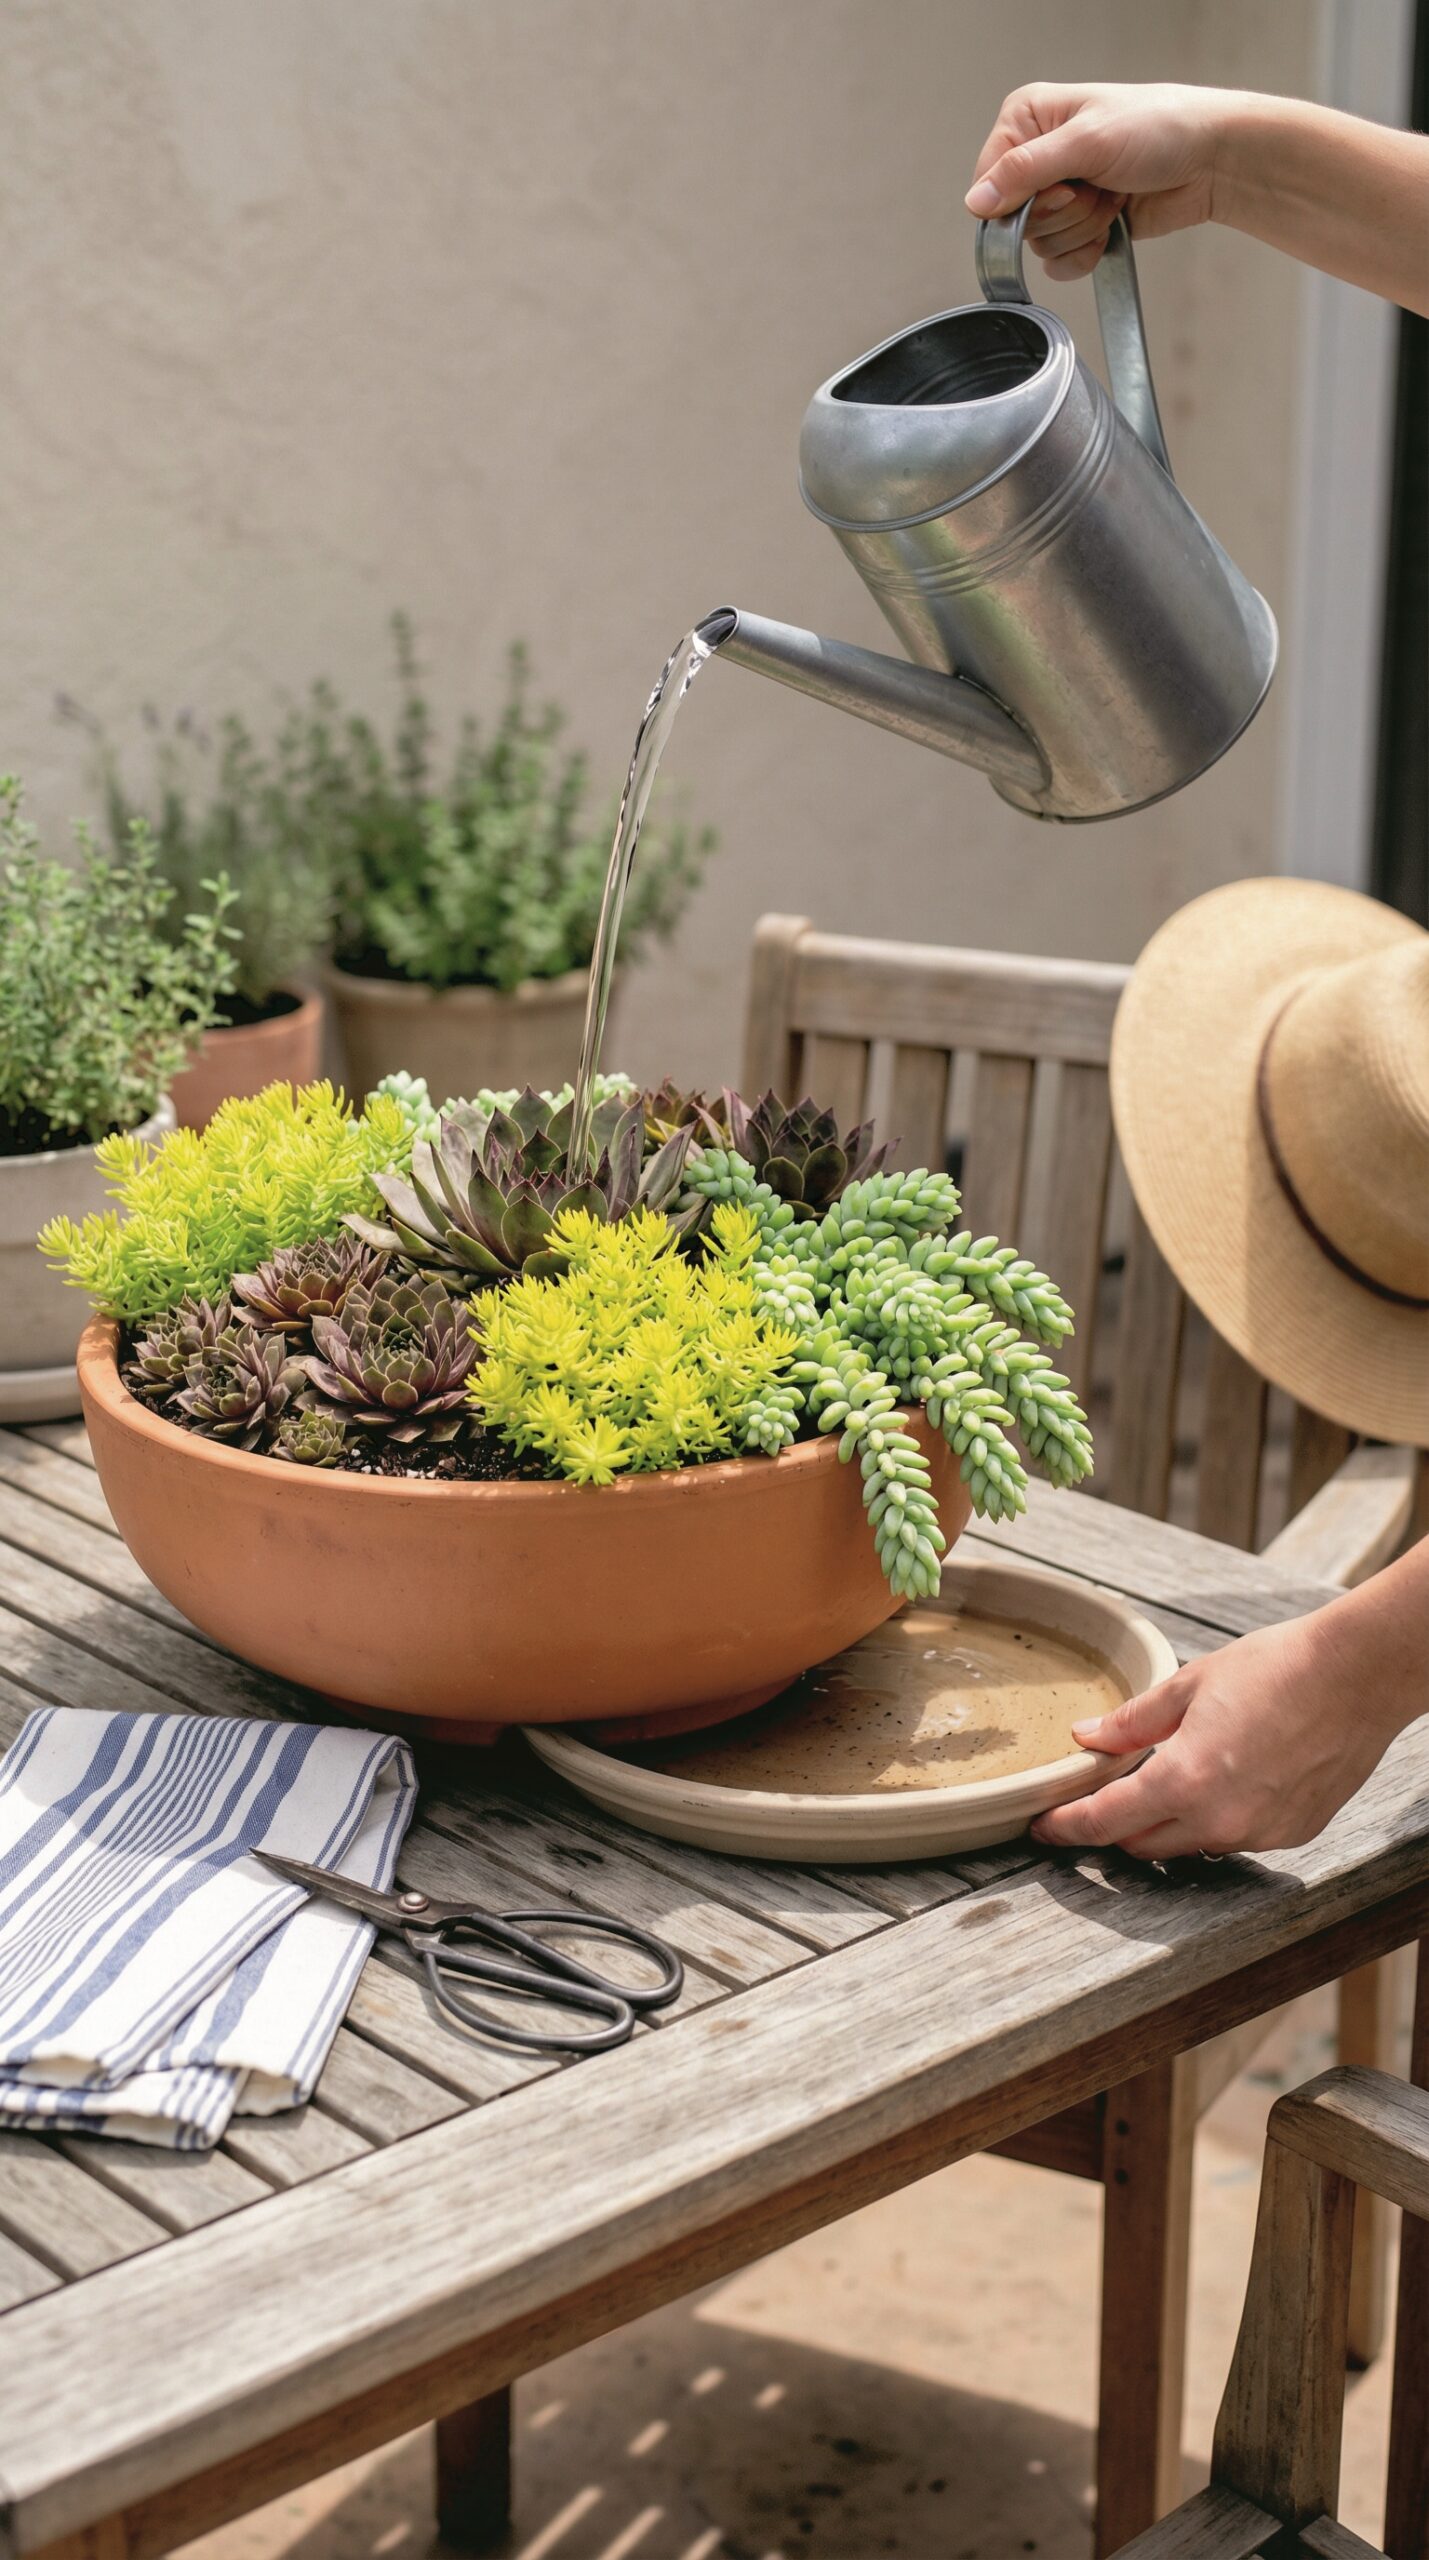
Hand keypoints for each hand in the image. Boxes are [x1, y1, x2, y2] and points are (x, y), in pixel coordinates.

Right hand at [965, 81, 1229, 279]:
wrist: (1210, 161)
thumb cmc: (1161, 128)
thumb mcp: (1087, 142)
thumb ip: (1025, 172)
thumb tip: (977, 202)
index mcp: (1029, 119)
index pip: (988, 180)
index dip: (1019, 199)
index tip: (1062, 186)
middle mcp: (1039, 156)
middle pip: (1015, 218)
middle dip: (1062, 212)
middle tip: (1096, 186)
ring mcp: (1060, 193)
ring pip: (1040, 242)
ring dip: (1082, 227)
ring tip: (1112, 196)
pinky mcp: (1080, 225)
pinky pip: (1058, 261)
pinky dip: (1086, 252)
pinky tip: (1111, 226)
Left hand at [1029, 1608, 1406, 1859]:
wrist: (1357, 1676)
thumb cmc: (1275, 1669)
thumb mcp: (1189, 1684)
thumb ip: (1132, 1721)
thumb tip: (1086, 1738)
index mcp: (1183, 1781)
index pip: (1105, 1823)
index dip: (1066, 1829)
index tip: (1043, 1827)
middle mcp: (1219, 1821)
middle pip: (1142, 1845)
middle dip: (1115, 1826)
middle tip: (1102, 1795)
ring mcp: (1259, 1834)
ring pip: (1189, 1846)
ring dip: (1168, 1823)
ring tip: (1173, 1776)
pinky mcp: (1291, 1835)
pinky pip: (1235, 1837)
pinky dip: (1217, 1818)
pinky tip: (1227, 1778)